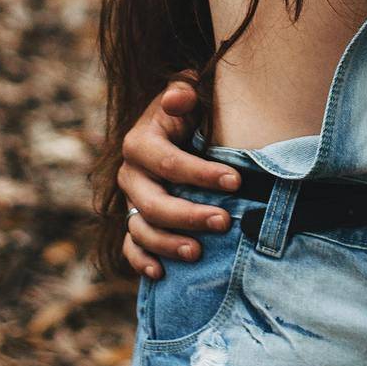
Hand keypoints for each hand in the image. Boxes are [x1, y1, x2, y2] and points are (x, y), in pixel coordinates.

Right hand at [117, 77, 236, 278]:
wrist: (177, 123)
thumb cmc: (190, 108)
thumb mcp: (188, 91)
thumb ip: (184, 92)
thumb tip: (178, 98)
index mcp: (141, 142)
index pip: (169, 162)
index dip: (202, 174)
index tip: (236, 182)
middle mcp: (131, 174)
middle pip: (153, 203)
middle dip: (188, 215)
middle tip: (225, 222)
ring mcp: (131, 200)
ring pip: (141, 229)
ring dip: (168, 244)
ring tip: (199, 253)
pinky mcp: (134, 220)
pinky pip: (131, 246)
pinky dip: (141, 262)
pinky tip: (161, 274)